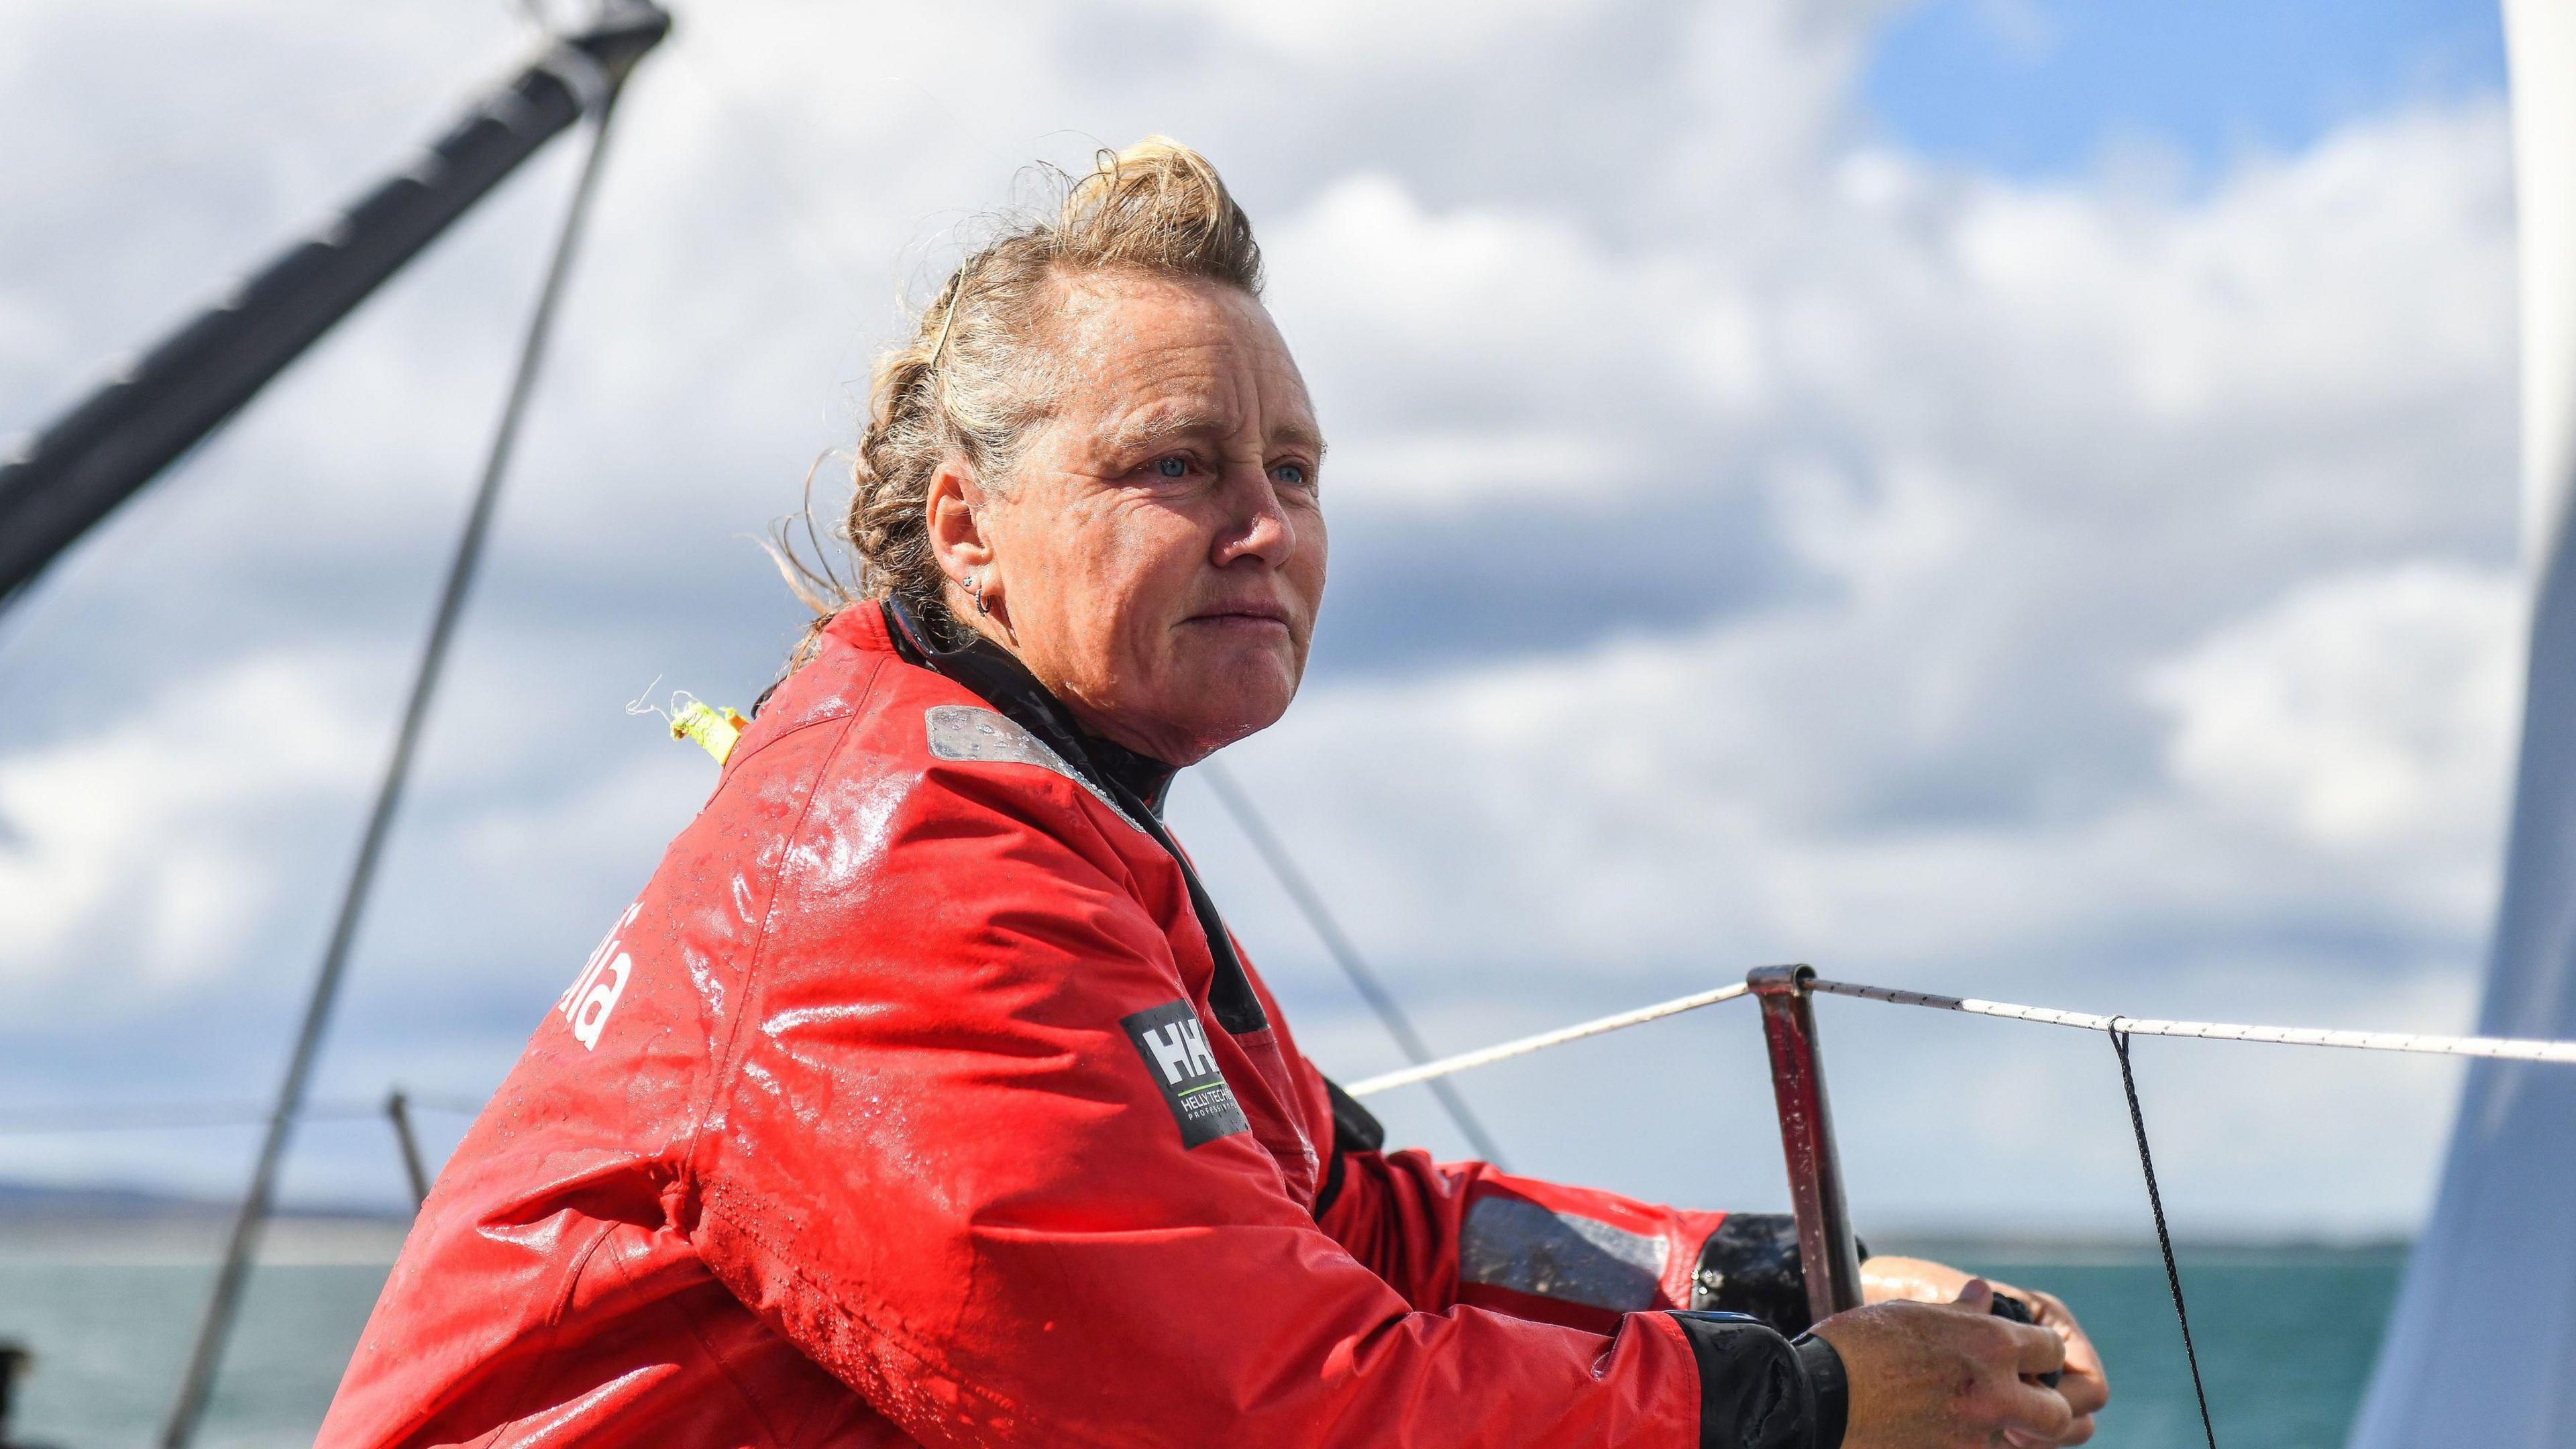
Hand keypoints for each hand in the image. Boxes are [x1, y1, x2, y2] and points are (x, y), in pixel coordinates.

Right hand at [1860, 1256, 2107, 1442]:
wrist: (1819, 1396)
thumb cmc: (1860, 1345)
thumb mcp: (1912, 1313)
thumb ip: (1960, 1311)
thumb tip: (1984, 1294)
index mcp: (1989, 1344)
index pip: (2053, 1350)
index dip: (2040, 1354)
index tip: (2024, 1360)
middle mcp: (1994, 1392)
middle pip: (2058, 1413)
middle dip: (2043, 1409)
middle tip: (2015, 1403)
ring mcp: (1976, 1435)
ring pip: (2022, 1443)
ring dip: (2007, 1432)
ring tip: (1974, 1420)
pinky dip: (1970, 1444)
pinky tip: (1943, 1433)